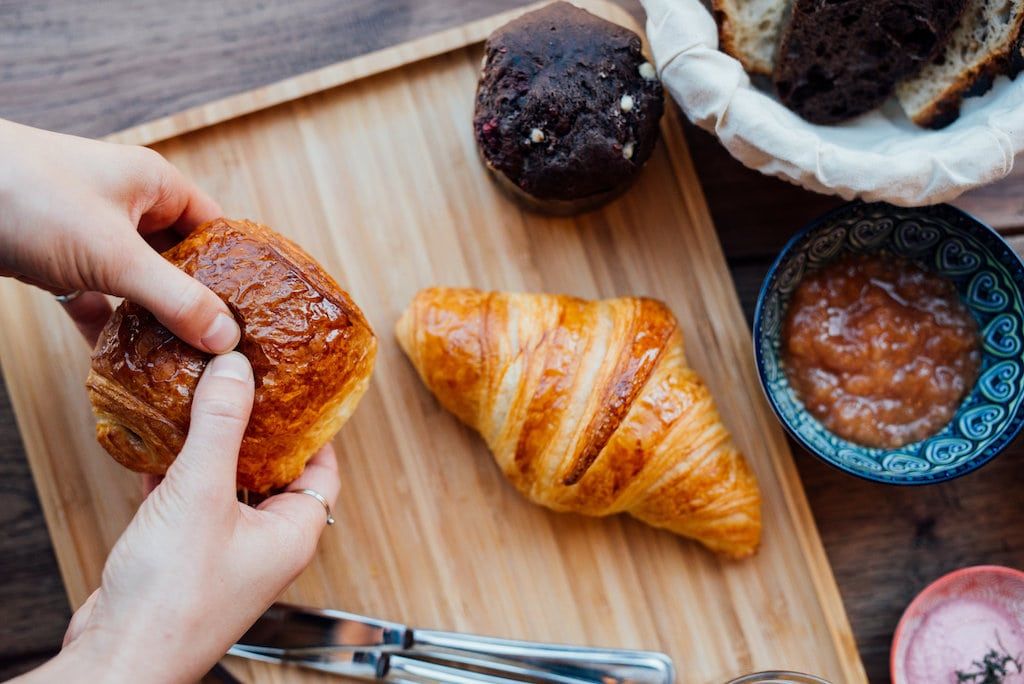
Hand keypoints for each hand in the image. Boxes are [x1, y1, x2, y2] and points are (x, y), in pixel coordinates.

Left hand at [0, 118, 238, 351]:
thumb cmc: (30, 197)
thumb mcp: (114, 253)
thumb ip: (174, 297)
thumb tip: (228, 339)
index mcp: (154, 185)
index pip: (214, 227)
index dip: (235, 269)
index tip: (254, 315)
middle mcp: (128, 205)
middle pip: (179, 259)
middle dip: (196, 302)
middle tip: (221, 349)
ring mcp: (91, 233)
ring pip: (138, 282)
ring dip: (153, 318)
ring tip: (182, 361)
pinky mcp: (58, 258)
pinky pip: (97, 297)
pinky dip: (108, 325)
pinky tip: (122, 359)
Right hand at [14, 353, 340, 682]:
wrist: (120, 657)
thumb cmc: (172, 598)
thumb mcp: (202, 493)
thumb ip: (221, 426)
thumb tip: (237, 369)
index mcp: (292, 534)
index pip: (323, 470)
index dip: (314, 429)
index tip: (297, 391)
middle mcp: (265, 545)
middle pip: (273, 473)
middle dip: (256, 431)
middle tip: (244, 388)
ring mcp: (225, 552)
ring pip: (227, 486)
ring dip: (213, 449)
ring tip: (201, 404)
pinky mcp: (185, 558)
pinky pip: (189, 503)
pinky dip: (177, 474)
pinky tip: (158, 444)